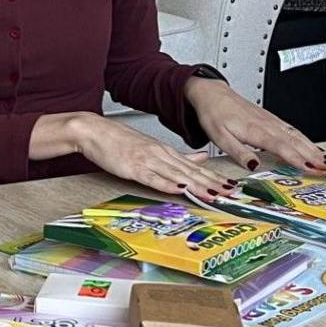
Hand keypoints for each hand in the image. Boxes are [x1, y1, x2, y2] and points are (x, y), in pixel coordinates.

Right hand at [65, 113, 237, 202]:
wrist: (94, 131)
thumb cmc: (118, 142)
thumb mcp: (152, 147)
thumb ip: (178, 156)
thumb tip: (201, 158)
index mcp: (166, 151)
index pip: (196, 167)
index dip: (215, 177)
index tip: (231, 187)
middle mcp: (161, 154)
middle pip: (191, 172)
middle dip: (212, 184)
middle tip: (230, 194)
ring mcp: (147, 160)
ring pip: (177, 175)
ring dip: (196, 185)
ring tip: (213, 194)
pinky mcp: (133, 167)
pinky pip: (152, 177)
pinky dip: (167, 183)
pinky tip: (178, 189)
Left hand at [185, 77, 325, 175]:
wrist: (213, 95)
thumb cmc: (215, 115)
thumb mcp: (220, 138)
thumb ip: (239, 152)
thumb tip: (254, 166)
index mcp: (254, 130)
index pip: (280, 146)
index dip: (296, 158)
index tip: (309, 167)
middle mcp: (266, 125)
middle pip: (294, 141)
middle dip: (311, 155)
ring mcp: (271, 121)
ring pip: (296, 135)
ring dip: (312, 148)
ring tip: (325, 160)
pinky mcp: (271, 119)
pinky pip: (292, 129)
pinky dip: (306, 139)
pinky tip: (313, 146)